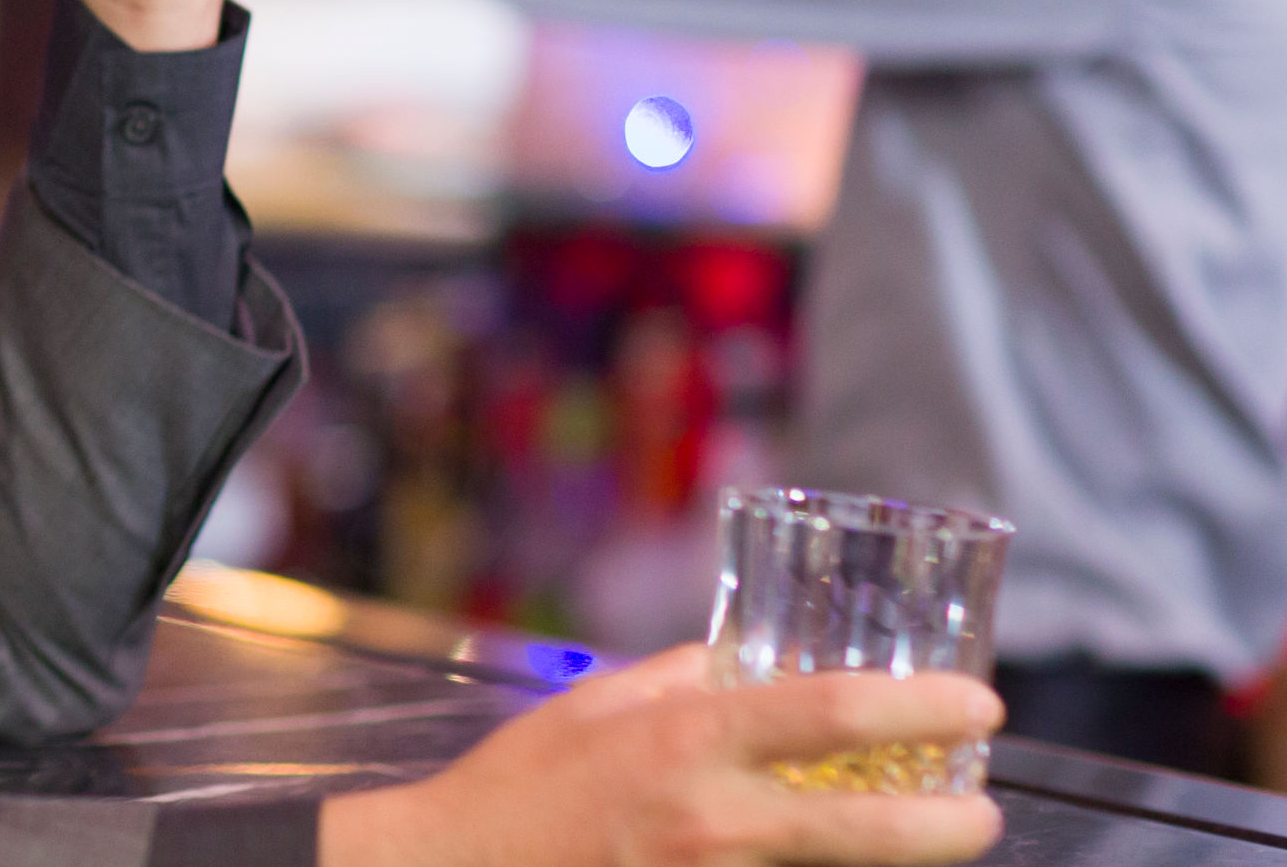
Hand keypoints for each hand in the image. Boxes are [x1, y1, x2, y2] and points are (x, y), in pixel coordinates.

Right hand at [320, 647, 1004, 866]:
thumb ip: (679, 679)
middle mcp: (713, 817)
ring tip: (924, 841)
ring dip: (891, 859)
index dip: (920, 706)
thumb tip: (743, 662)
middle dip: (950, 826)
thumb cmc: (524, 783)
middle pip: (869, 826)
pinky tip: (837, 862)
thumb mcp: (596, 702)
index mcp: (687, 740)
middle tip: (985, 813)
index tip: (976, 704)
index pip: (830, 713)